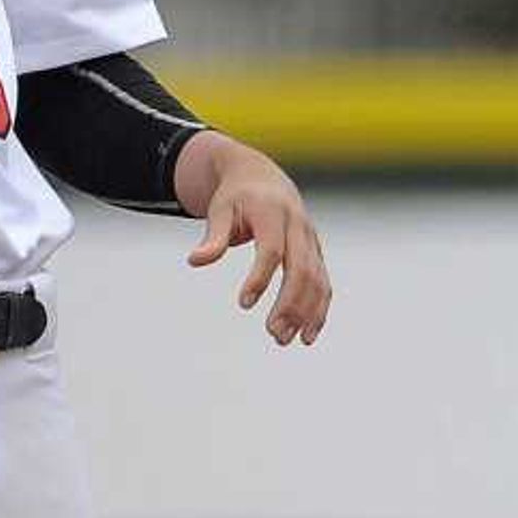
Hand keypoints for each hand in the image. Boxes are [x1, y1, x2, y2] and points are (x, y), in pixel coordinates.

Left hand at [178, 132, 331, 346]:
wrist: (262, 178)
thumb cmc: (236, 197)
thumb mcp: (219, 210)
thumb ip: (212, 237)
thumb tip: (195, 260)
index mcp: (272, 213)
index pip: (271, 250)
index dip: (260, 278)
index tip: (243, 304)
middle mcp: (298, 226)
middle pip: (301, 269)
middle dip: (290, 304)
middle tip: (273, 334)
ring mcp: (311, 240)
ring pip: (317, 279)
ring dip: (306, 313)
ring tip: (285, 339)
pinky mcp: (315, 252)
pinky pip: (323, 283)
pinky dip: (319, 309)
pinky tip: (308, 334)